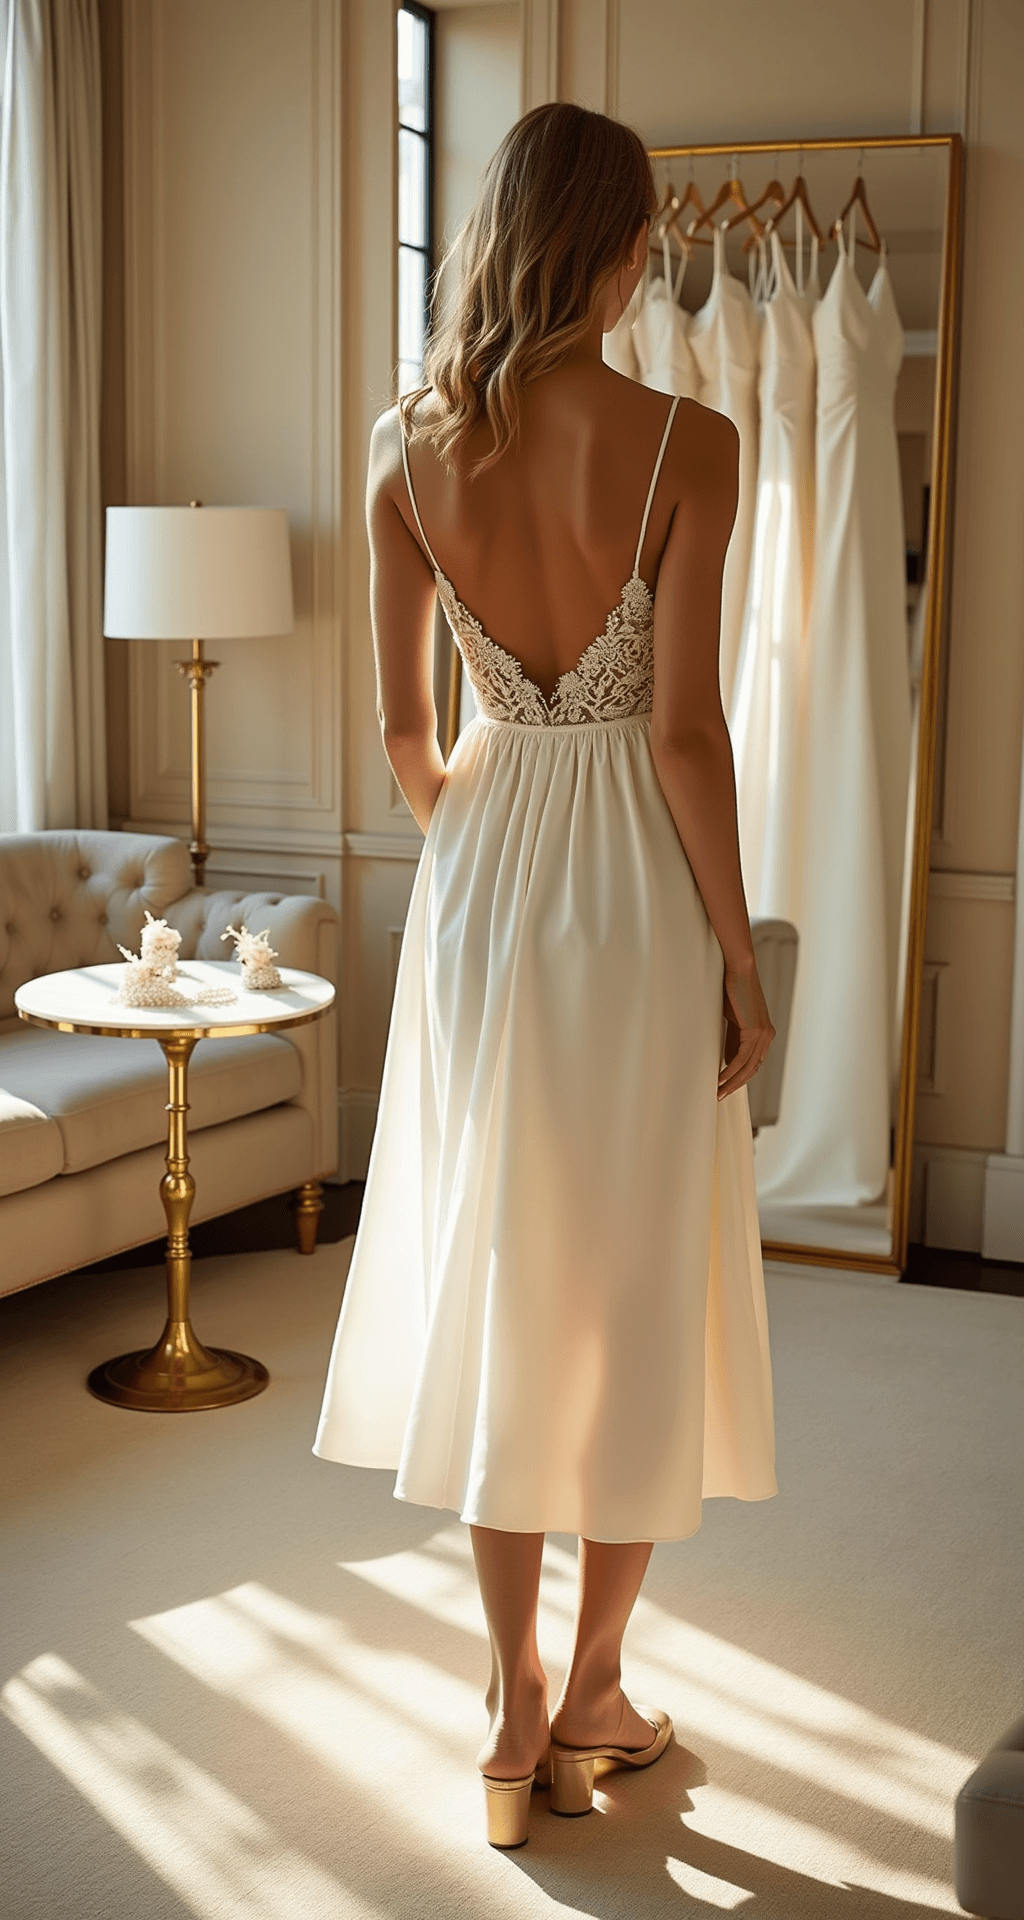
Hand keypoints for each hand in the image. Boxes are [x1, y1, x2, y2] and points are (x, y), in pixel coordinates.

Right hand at [718, 959, 774, 1101]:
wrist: (738, 969)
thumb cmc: (732, 989)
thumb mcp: (732, 1019)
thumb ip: (733, 1038)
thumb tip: (728, 1059)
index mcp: (763, 1033)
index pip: (752, 1062)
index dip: (739, 1076)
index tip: (725, 1086)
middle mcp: (767, 1036)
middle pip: (752, 1069)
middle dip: (736, 1085)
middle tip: (720, 1096)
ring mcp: (763, 1034)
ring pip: (748, 1068)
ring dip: (732, 1082)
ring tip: (717, 1092)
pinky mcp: (754, 1031)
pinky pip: (741, 1059)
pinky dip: (730, 1071)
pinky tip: (719, 1079)